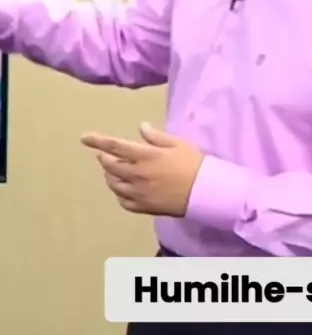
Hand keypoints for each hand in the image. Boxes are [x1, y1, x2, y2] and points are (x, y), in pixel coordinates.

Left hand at [80, 123, 203, 216]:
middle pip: (110, 166)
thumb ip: (156, 137)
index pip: (115, 146)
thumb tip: (141, 128)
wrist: (204, 191)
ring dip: (109, 175)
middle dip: (103, 158)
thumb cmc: (193, 163)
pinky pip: (123, 201)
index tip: (84, 138)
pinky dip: (119, 194)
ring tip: (112, 171)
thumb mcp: (177, 144)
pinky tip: (123, 190)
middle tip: (103, 154)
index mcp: (145, 156)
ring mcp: (138, 193)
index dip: (98, 141)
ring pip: (114, 184)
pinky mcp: (144, 207)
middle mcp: (137, 174)